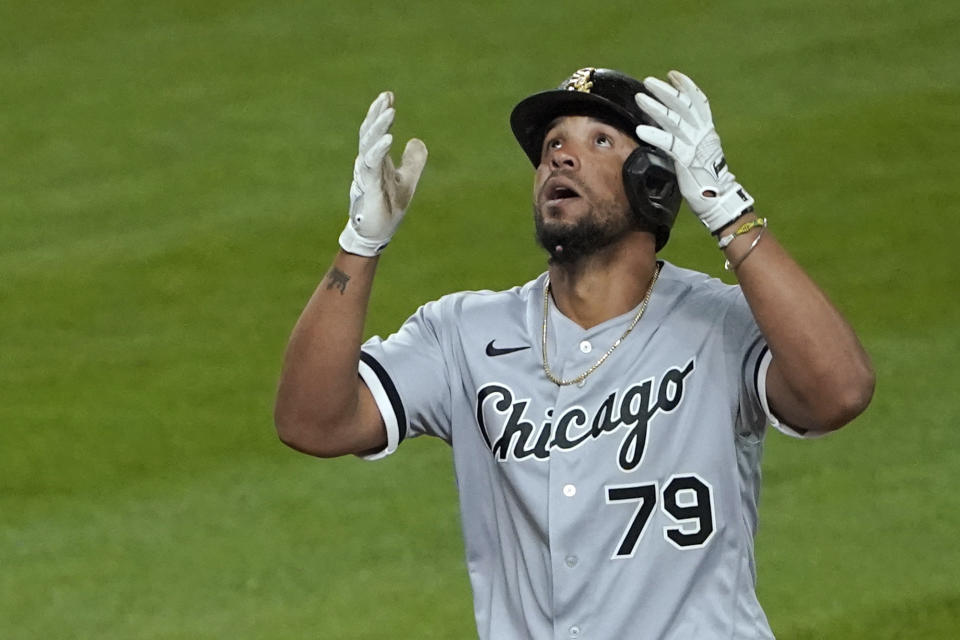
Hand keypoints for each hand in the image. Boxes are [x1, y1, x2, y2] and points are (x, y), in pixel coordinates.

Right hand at [338, 91, 427, 255]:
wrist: (377, 234)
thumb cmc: (387, 208)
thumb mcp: (406, 180)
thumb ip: (412, 161)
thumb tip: (417, 140)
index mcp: (375, 161)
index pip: (375, 132)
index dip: (380, 114)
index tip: (388, 96)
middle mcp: (367, 164)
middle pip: (369, 133)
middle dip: (377, 114)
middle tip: (386, 97)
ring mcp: (367, 176)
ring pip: (369, 145)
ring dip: (379, 127)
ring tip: (390, 112)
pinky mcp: (370, 189)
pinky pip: (373, 166)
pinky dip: (379, 151)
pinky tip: (388, 138)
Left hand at [634, 71, 753, 233]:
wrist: (718, 199)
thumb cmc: (704, 178)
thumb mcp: (697, 153)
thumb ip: (686, 139)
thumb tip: (669, 130)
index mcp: (706, 130)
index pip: (698, 102)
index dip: (686, 86)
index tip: (672, 75)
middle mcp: (702, 134)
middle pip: (684, 105)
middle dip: (665, 91)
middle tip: (648, 82)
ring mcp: (695, 145)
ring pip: (674, 121)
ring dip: (655, 108)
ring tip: (640, 99)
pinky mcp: (687, 160)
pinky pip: (669, 144)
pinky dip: (655, 136)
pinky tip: (641, 130)